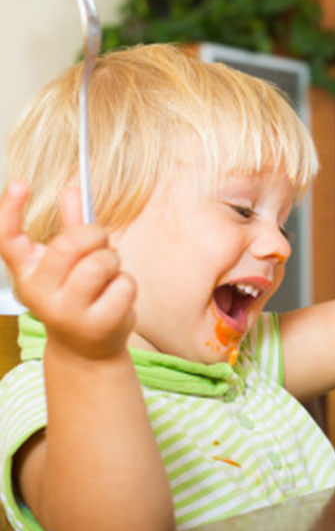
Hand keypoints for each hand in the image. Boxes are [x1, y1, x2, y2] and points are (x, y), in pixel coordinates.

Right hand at [0, 181, 135, 358]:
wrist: (86, 347)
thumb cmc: (80, 294)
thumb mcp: (70, 261)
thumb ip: (71, 226)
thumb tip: (72, 188)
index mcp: (27, 272)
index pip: (8, 239)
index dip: (9, 210)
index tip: (21, 183)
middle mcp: (39, 293)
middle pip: (69, 245)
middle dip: (95, 235)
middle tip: (101, 240)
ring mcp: (66, 312)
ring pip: (100, 263)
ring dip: (113, 261)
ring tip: (108, 275)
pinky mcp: (96, 325)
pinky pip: (124, 284)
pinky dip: (126, 284)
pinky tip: (116, 298)